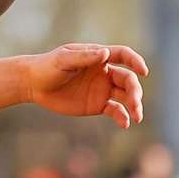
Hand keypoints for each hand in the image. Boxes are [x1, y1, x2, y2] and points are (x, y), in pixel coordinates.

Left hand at [26, 43, 148, 128]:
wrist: (35, 85)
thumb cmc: (48, 67)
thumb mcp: (64, 60)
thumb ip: (84, 57)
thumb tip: (106, 54)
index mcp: (98, 56)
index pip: (123, 55)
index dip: (136, 61)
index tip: (144, 72)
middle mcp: (104, 72)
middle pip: (128, 79)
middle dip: (135, 91)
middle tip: (135, 103)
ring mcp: (102, 89)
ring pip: (125, 96)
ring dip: (134, 105)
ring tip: (137, 117)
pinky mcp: (97, 105)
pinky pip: (115, 110)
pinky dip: (122, 117)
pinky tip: (125, 124)